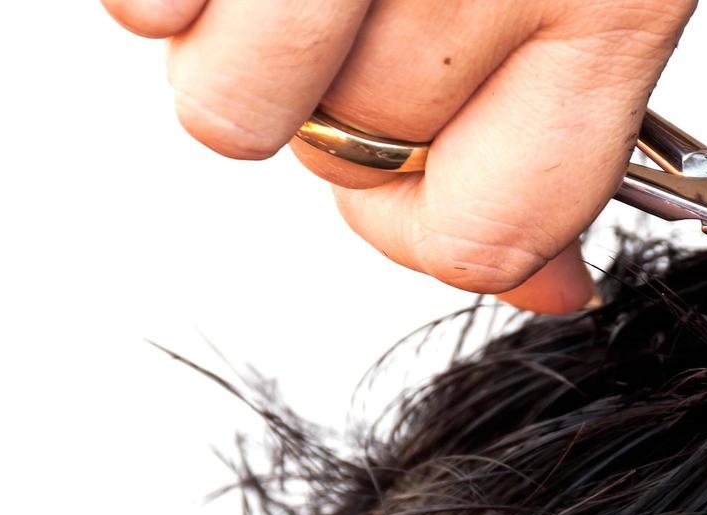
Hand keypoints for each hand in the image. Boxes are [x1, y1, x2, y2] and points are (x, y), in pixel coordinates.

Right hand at [103, 0, 695, 312]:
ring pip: (232, 113)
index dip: (440, 235)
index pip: (492, 232)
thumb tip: (550, 294)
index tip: (426, 189)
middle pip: (355, 168)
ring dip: (243, 53)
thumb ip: (565, 140)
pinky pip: (141, 7)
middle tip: (370, 13)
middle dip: (347, 115)